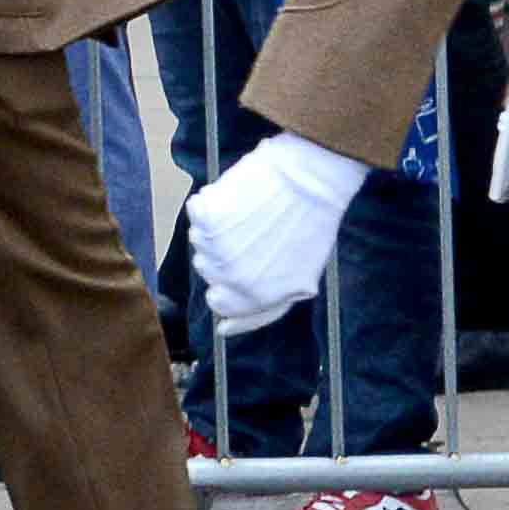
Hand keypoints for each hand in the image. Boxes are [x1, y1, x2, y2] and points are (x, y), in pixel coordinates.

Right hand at [182, 133, 370, 329]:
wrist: (310, 180)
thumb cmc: (311, 228)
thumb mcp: (300, 281)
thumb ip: (264, 309)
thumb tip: (223, 330)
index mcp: (254, 297)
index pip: (220, 304)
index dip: (232, 284)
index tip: (244, 266)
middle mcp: (229, 276)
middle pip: (208, 271)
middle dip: (226, 256)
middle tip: (256, 235)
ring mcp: (213, 245)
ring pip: (200, 242)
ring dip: (218, 230)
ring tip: (250, 214)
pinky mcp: (204, 214)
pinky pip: (197, 212)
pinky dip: (212, 204)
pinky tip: (238, 198)